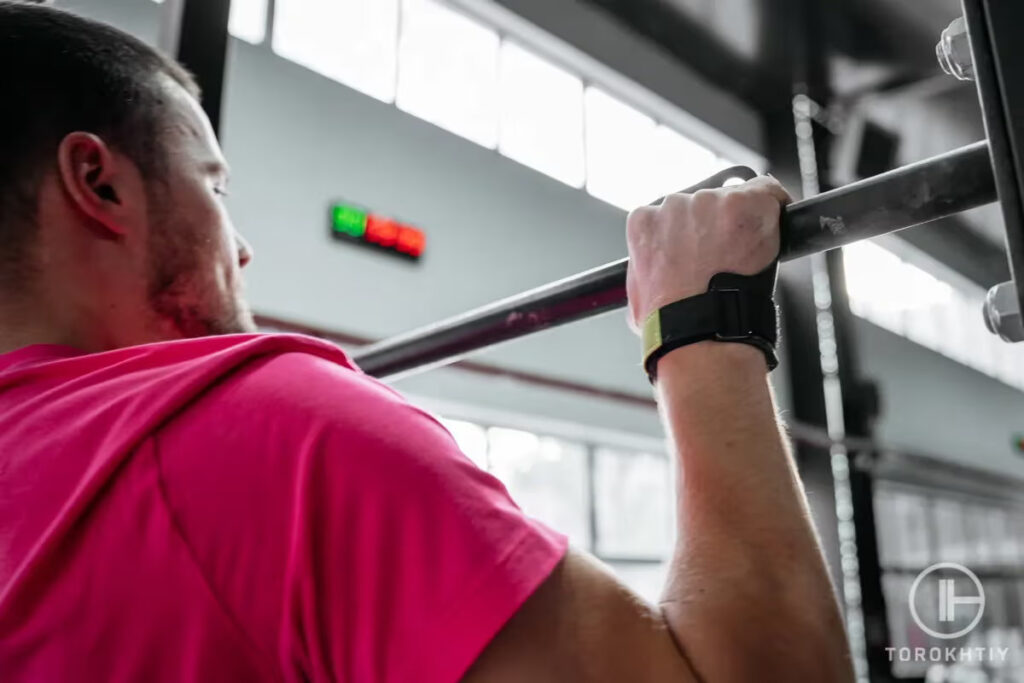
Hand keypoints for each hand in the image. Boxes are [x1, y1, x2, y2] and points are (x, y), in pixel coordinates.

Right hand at [625, 176, 790, 331]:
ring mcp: (709, 201)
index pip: (677, 212)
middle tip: (727, 259)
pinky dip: (774, 209)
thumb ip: (649, 268)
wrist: (698, 332)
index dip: (695, 232)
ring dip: (743, 224)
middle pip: (707, 203)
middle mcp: (674, 204)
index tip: (706, 249)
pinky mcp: (742, 203)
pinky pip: (768, 193)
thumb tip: (658, 272)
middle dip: (718, 227)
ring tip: (745, 259)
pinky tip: (773, 233)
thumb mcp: (639, 292)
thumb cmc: (671, 322)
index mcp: (645, 221)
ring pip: (736, 198)